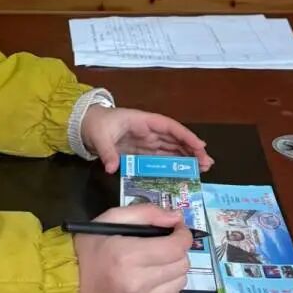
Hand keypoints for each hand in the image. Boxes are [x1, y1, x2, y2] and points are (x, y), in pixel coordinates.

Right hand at [74, 202, 191, 292]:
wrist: (68, 284)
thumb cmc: (90, 248)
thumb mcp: (111, 218)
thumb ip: (147, 213)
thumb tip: (177, 218)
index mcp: (129, 256)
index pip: (177, 247)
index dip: (182, 235)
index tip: (176, 231)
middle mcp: (137, 284)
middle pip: (181, 265)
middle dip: (176, 252)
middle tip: (160, 248)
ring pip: (180, 283)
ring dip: (171, 272)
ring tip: (152, 267)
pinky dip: (167, 291)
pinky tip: (150, 285)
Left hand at [80, 104, 212, 175]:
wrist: (84, 125)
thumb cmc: (95, 124)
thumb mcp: (99, 137)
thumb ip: (107, 152)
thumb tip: (112, 168)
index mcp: (142, 121)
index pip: (169, 127)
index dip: (185, 136)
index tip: (200, 146)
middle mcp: (148, 130)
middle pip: (175, 139)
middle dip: (192, 150)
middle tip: (207, 163)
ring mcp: (146, 141)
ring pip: (171, 148)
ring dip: (187, 157)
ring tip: (202, 168)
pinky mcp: (141, 150)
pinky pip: (160, 156)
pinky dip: (173, 162)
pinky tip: (183, 171)